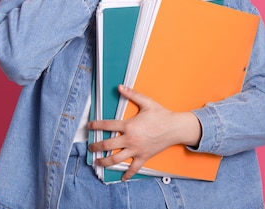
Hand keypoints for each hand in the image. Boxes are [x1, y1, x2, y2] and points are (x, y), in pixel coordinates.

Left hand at [87, 85, 201, 180]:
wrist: (175, 128)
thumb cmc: (161, 115)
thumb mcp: (146, 102)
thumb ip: (132, 94)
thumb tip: (120, 87)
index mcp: (129, 126)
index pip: (107, 126)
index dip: (96, 125)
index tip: (89, 126)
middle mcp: (130, 139)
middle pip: (107, 145)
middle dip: (96, 147)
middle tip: (90, 148)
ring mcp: (136, 150)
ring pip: (116, 159)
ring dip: (105, 162)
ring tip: (97, 162)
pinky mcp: (143, 157)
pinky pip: (134, 168)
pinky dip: (127, 174)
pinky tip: (122, 178)